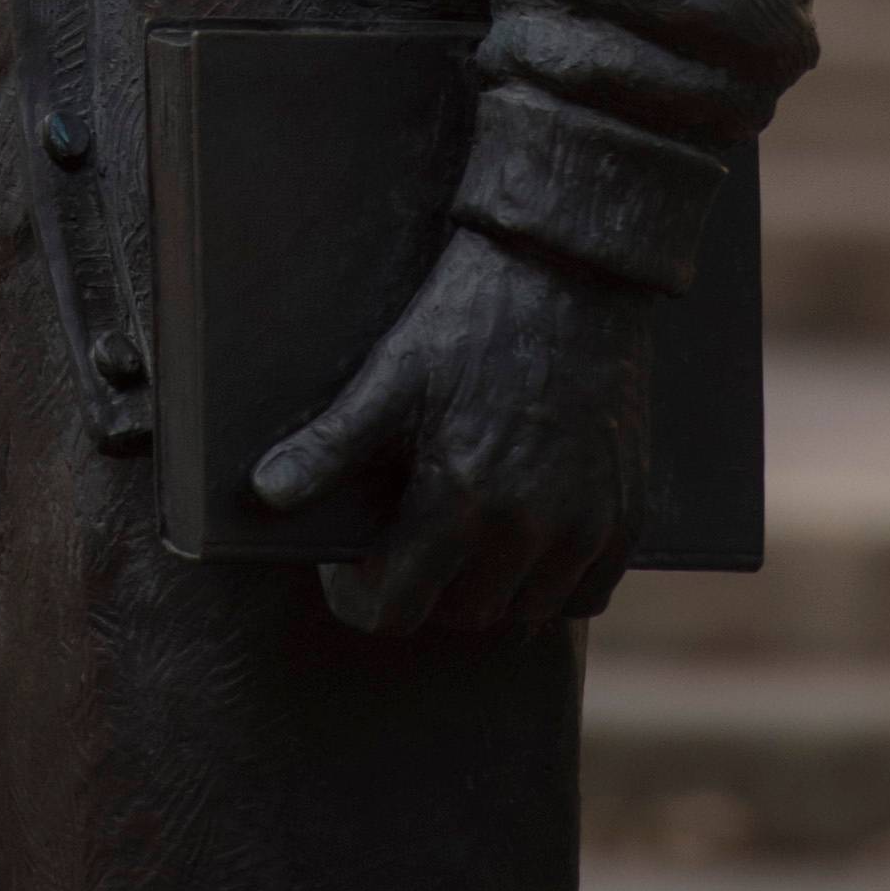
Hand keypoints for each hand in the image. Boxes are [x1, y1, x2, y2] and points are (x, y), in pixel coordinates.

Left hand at [250, 225, 650, 636]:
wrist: (567, 274)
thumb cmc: (470, 320)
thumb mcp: (390, 376)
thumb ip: (329, 447)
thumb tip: (264, 495)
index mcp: (459, 499)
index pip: (398, 611)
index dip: (363, 598)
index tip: (352, 569)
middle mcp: (526, 527)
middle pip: (460, 616)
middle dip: (424, 590)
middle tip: (405, 541)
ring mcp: (584, 526)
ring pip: (523, 614)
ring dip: (486, 591)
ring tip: (461, 537)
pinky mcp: (625, 515)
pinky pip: (586, 594)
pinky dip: (552, 584)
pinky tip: (523, 540)